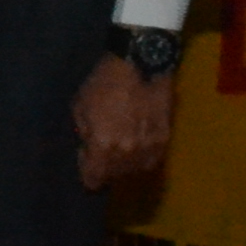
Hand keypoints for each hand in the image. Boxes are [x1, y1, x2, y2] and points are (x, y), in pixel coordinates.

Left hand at [72, 54, 174, 189]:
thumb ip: (83, 134)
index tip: (86, 158)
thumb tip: (89, 148)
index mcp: (103, 146)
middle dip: (105, 166)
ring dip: (125, 162)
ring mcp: (148, 148)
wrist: (141, 64)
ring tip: (121, 142)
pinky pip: (151, 159)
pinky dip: (142, 154)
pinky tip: (136, 140)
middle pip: (114, 177)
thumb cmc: (104, 82)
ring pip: (133, 171)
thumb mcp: (80, 107)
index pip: (93, 181)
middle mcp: (127, 154)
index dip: (87, 173)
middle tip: (102, 147)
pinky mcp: (165, 139)